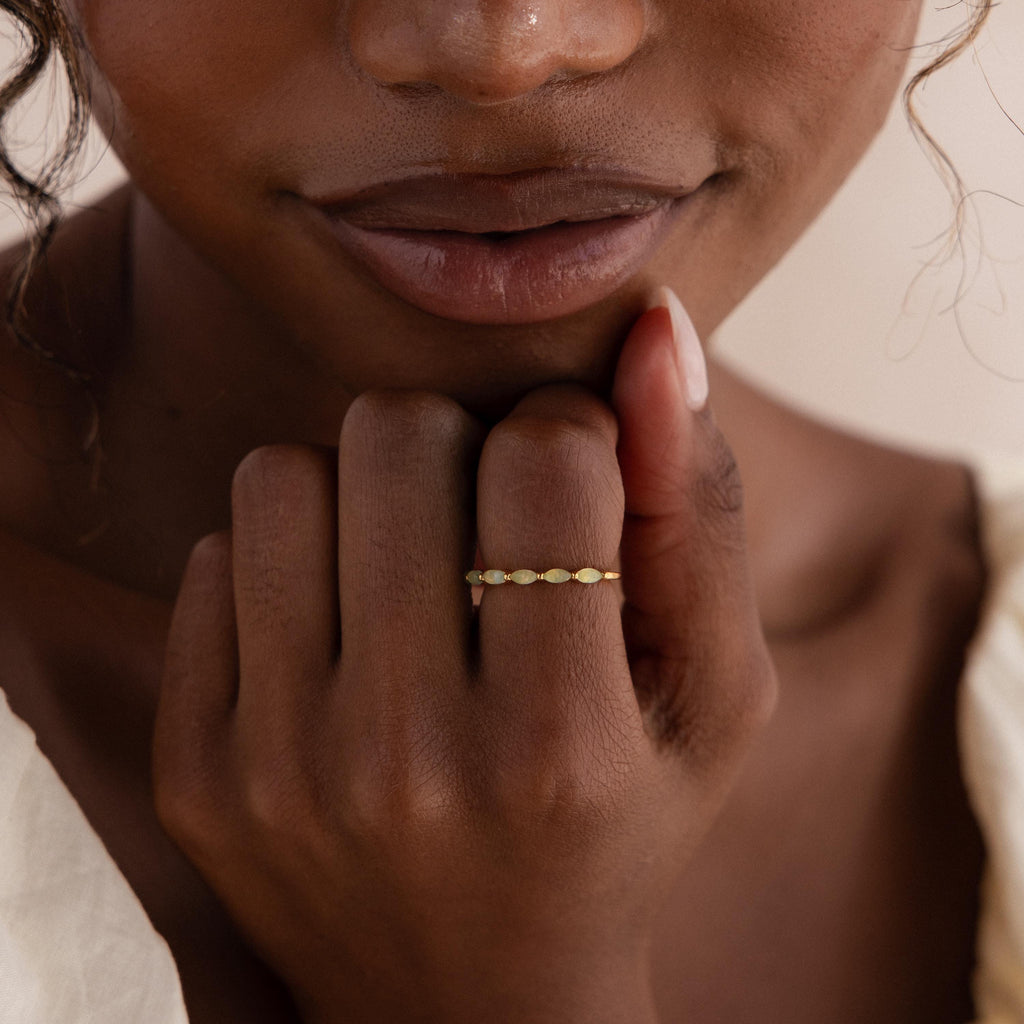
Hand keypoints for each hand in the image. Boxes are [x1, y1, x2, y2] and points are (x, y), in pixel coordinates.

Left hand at [153, 291, 775, 1023]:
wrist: (474, 997)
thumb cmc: (619, 828)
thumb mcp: (713, 694)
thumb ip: (697, 509)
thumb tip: (660, 330)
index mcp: (561, 743)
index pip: (546, 452)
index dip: (571, 438)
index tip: (571, 494)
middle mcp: (407, 757)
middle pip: (397, 432)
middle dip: (457, 451)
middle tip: (486, 533)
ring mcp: (280, 765)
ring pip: (286, 470)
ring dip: (362, 492)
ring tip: (409, 570)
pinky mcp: (197, 767)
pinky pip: (216, 554)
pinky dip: (289, 564)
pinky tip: (342, 632)